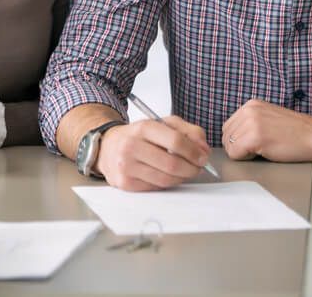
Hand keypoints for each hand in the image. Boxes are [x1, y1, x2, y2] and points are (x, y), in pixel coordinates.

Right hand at [95, 116, 210, 190]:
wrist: (108, 147)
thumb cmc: (139, 136)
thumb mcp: (162, 124)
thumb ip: (188, 131)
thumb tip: (203, 148)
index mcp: (143, 128)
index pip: (175, 141)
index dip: (194, 151)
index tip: (203, 156)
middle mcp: (132, 146)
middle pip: (172, 164)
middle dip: (192, 168)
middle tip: (198, 167)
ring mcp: (127, 166)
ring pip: (166, 179)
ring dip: (182, 178)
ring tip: (186, 171)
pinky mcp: (125, 183)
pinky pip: (156, 188)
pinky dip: (168, 183)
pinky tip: (169, 176)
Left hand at [221, 99, 311, 161]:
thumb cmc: (297, 132)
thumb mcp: (268, 119)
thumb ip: (250, 122)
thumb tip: (233, 137)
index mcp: (251, 105)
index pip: (228, 127)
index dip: (238, 140)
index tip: (254, 144)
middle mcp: (248, 110)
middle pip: (226, 136)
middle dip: (238, 147)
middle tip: (259, 149)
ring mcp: (251, 123)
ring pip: (229, 146)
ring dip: (243, 153)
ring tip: (263, 150)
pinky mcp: (255, 137)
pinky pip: (235, 154)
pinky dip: (245, 158)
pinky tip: (263, 153)